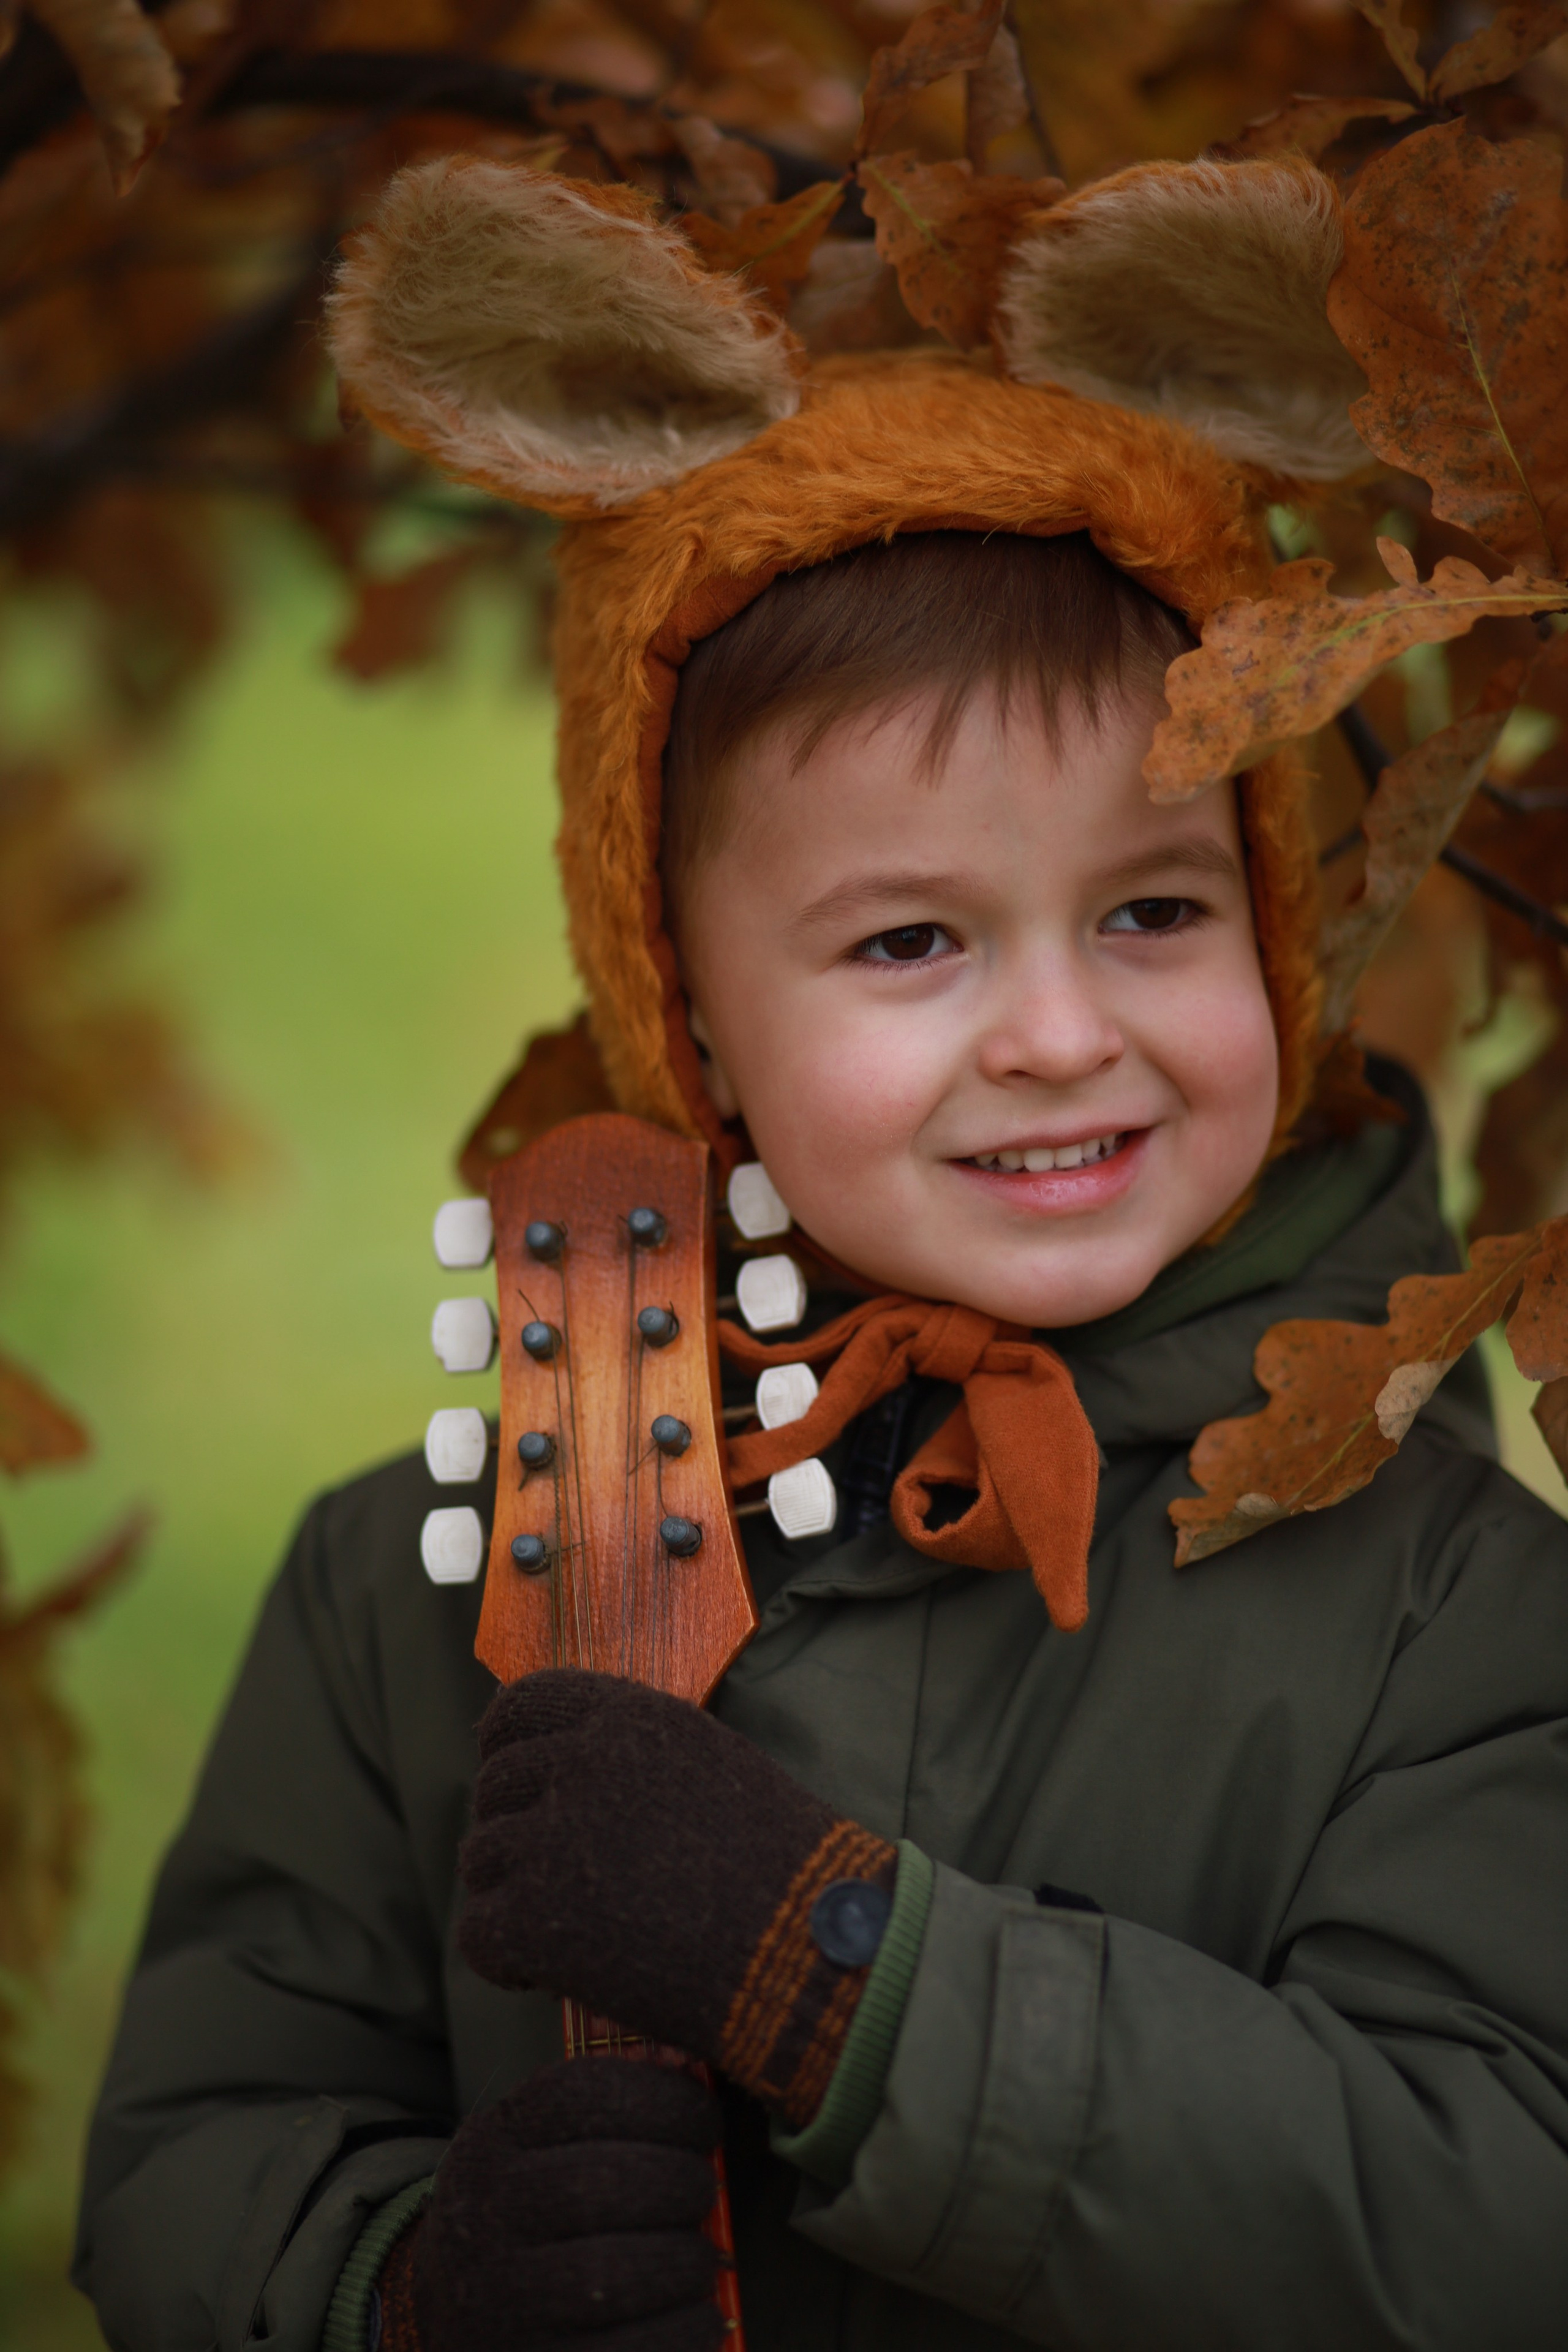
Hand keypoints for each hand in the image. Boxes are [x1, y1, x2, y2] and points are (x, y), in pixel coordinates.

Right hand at [406, 2057, 723, 2351]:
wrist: (456, 2310)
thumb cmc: (526, 2216)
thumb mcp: (536, 2147)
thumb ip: (605, 2115)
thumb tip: (695, 2083)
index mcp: (495, 2141)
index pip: (579, 2095)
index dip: (660, 2101)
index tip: (704, 2119)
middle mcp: (485, 2213)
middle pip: (601, 2183)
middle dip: (679, 2183)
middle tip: (703, 2190)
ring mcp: (499, 2298)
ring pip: (607, 2275)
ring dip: (683, 2262)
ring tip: (700, 2259)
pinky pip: (622, 2351)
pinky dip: (682, 2330)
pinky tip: (703, 2316)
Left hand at [459, 1668, 895, 2124]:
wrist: (809, 1949)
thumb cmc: (777, 1865)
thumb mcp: (709, 1763)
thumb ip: (632, 1751)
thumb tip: (560, 1761)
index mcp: (626, 1716)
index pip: (519, 1707)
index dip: (507, 1749)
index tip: (521, 1788)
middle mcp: (580, 1762)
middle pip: (494, 1787)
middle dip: (515, 1833)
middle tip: (558, 1880)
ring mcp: (552, 1840)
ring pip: (480, 1861)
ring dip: (511, 1897)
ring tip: (568, 1931)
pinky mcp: (537, 1920)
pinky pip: (477, 1935)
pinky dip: (505, 1961)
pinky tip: (548, 1974)